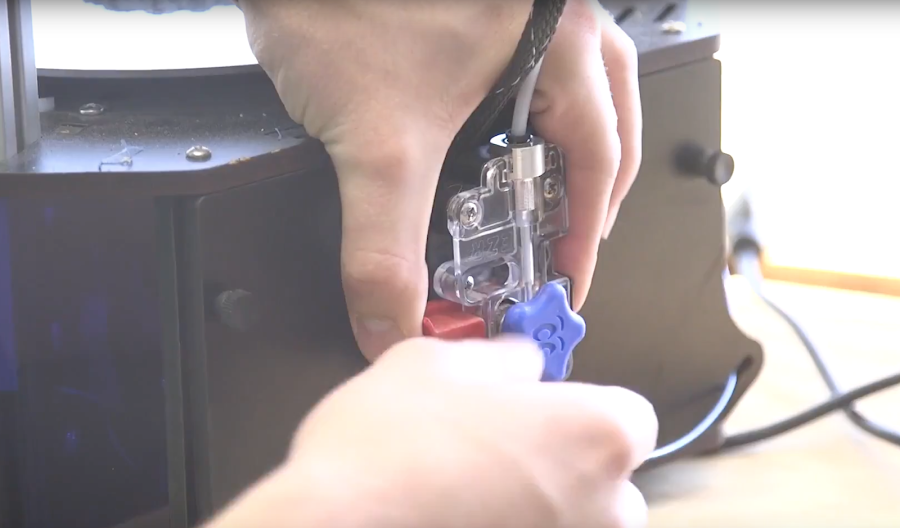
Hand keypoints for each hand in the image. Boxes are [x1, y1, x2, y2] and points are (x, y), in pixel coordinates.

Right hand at [209, 338, 657, 527]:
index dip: (582, 409)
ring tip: (469, 495)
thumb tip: (523, 364)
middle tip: (498, 453)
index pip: (631, 417)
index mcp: (596, 435)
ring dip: (540, 511)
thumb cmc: (384, 451)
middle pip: (610, 483)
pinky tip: (457, 518)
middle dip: (564, 467)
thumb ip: (503, 359)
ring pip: (573, 527)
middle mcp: (604, 509)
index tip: (544, 410)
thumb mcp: (438, 362)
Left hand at [239, 0, 640, 358]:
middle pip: (604, 128)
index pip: (601, 160)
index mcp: (559, 40)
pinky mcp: (486, 16)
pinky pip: (533, 78)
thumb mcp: (376, 145)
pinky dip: (523, 126)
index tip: (565, 281)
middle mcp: (555, 19)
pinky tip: (493, 151)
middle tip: (561, 250)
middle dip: (585, 199)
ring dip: (560, 159)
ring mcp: (524, 14)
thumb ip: (383, 248)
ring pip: (575, 99)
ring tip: (536, 206)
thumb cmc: (340, 3)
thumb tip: (391, 318)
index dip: (584, 235)